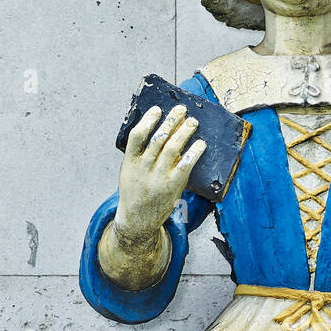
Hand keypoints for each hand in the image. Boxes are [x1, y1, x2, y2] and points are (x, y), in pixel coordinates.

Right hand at [114, 103, 205, 246]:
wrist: (137, 220)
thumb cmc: (136, 192)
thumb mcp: (129, 172)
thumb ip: (139, 154)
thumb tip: (159, 130)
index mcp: (129, 162)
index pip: (137, 136)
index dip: (148, 120)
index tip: (158, 109)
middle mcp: (143, 169)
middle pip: (158, 139)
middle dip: (171, 121)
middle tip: (182, 110)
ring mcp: (157, 178)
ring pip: (172, 149)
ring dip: (184, 133)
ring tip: (192, 122)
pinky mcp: (172, 187)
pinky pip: (185, 166)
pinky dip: (193, 153)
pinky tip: (200, 145)